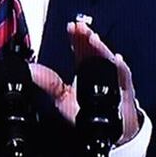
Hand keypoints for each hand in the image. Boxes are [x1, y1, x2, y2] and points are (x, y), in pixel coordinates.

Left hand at [29, 21, 140, 144]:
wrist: (109, 130)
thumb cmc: (88, 113)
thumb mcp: (63, 98)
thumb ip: (49, 83)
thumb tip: (31, 71)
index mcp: (84, 68)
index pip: (80, 48)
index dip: (76, 36)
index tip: (71, 26)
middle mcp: (99, 69)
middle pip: (94, 48)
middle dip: (87, 36)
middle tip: (80, 27)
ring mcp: (113, 76)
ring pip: (107, 58)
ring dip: (100, 48)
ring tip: (93, 39)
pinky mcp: (124, 88)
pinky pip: (124, 75)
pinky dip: (120, 66)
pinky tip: (116, 59)